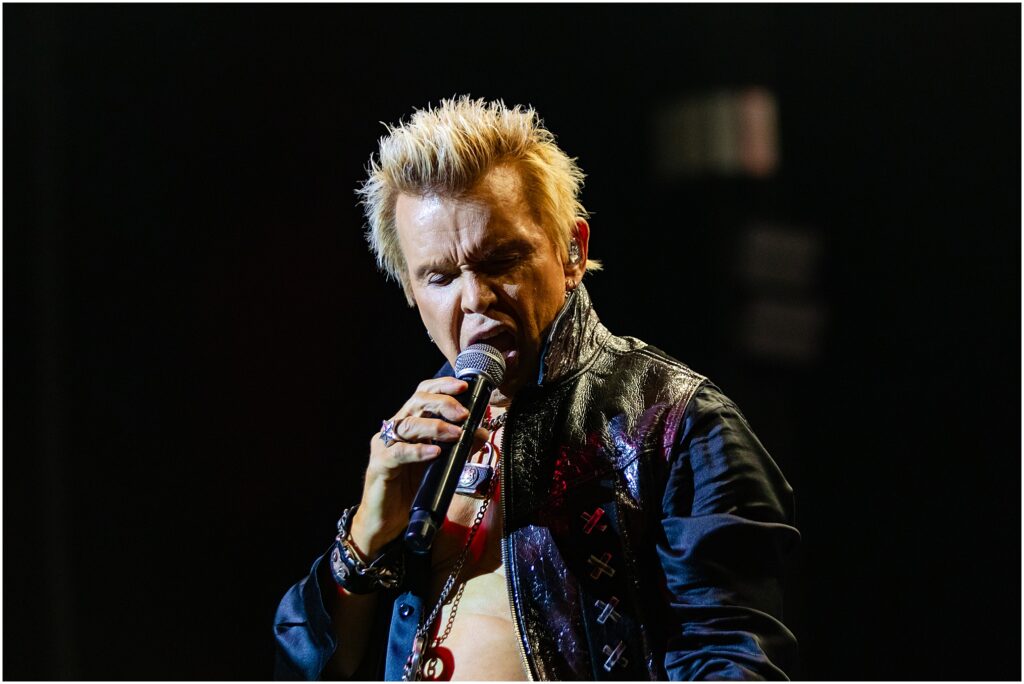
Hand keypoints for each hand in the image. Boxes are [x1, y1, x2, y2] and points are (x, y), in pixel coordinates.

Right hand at [350, 377, 488, 557]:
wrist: (387, 522)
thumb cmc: (411, 490)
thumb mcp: (440, 465)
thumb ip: (458, 447)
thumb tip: (480, 432)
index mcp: (408, 425)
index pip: (422, 394)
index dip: (442, 386)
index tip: (463, 387)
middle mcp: (394, 430)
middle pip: (416, 403)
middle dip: (443, 403)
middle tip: (463, 414)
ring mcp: (384, 446)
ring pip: (407, 424)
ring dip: (435, 426)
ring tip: (455, 433)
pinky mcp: (380, 465)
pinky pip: (399, 453)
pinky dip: (419, 451)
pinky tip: (435, 452)